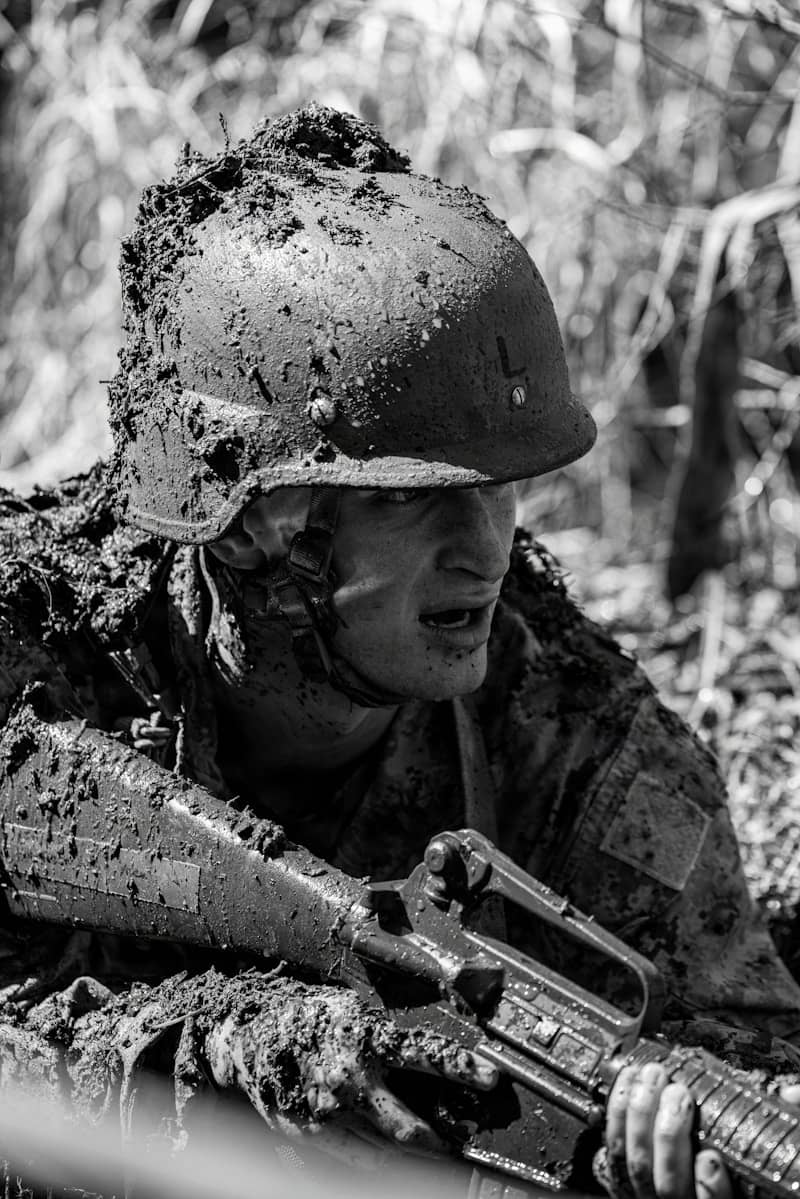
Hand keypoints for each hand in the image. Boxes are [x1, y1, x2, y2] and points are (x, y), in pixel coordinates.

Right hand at [204, 980, 496, 1165]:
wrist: (250, 1037)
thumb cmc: (306, 1016)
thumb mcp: (352, 1007)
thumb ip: (386, 1031)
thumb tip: (428, 1049)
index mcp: (365, 1038)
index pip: (425, 1054)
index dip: (461, 1068)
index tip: (490, 1078)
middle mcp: (350, 1079)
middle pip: (408, 1126)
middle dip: (439, 1142)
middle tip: (458, 1145)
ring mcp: (330, 1113)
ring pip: (385, 1149)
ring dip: (412, 1154)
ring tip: (431, 1151)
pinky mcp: (312, 1134)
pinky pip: (355, 1159)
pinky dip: (377, 1161)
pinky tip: (390, 1158)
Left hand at [601, 1064, 799, 1198]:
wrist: (679, 1185)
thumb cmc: (716, 1171)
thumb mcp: (754, 1165)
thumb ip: (776, 1132)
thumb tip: (792, 1094)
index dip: (711, 1190)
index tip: (711, 1160)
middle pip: (667, 1185)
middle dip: (668, 1133)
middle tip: (678, 1093)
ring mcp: (647, 1196)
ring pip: (637, 1165)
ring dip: (640, 1115)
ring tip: (652, 1077)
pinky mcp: (624, 1177)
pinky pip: (612, 1150)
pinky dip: (618, 1113)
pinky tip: (629, 1083)